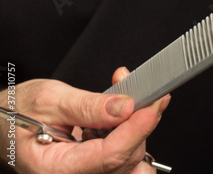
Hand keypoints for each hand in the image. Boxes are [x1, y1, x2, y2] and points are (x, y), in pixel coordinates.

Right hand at [0, 67, 169, 173]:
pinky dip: (130, 133)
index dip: (137, 128)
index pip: (110, 155)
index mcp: (56, 168)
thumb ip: (87, 105)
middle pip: (125, 157)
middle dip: (140, 122)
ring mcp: (86, 173)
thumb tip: (124, 107)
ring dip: (137, 128)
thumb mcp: (48, 99)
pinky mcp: (96, 166)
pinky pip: (124, 156)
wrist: (5, 121)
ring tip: (126, 102)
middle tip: (145, 91)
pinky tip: (121, 116)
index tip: (154, 103)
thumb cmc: (16, 113)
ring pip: (129, 158)